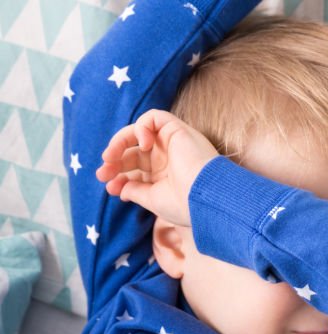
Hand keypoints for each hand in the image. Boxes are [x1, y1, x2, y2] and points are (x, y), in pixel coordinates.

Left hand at [95, 109, 218, 227]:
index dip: (119, 176)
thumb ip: (135, 191)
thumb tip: (119, 188)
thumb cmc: (186, 204)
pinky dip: (141, 127)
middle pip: (132, 152)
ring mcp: (172, 143)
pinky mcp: (177, 130)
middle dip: (114, 161)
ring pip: (138, 132)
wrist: (207, 197)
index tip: (110, 187)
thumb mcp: (153, 200)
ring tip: (110, 157)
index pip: (135, 170)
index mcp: (165, 177)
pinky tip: (142, 144)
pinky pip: (153, 117)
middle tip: (103, 173)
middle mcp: (168, 158)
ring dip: (119, 142)